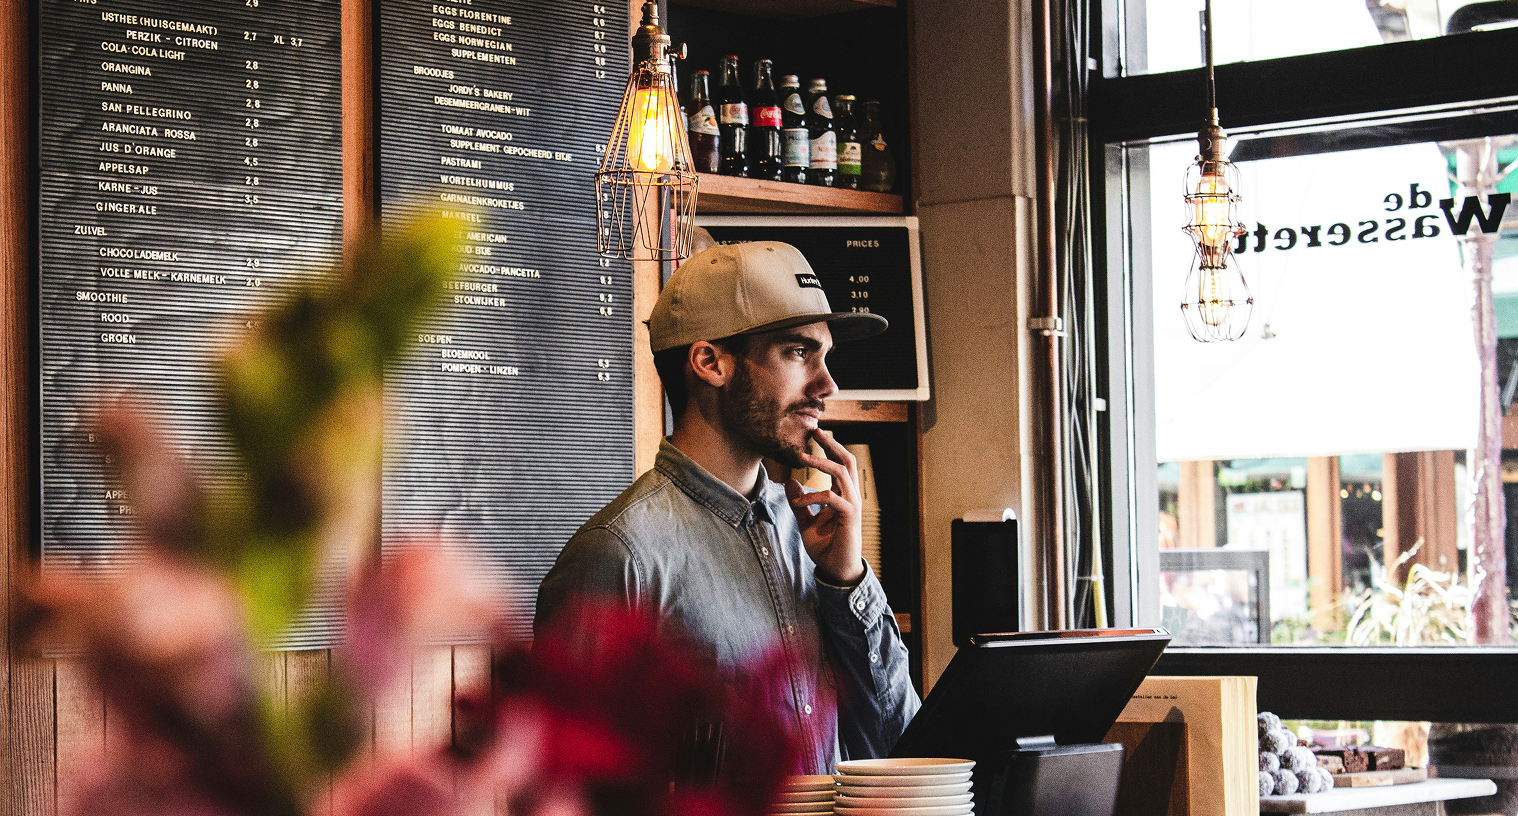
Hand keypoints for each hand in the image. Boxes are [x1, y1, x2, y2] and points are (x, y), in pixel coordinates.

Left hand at [785, 429, 864, 585]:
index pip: (839, 464)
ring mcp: (852, 506)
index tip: (814, 435)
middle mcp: (851, 496)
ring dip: (821, 462)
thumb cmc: (826, 547)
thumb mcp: (806, 522)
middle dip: (831, 444)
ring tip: (801, 456)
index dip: (829, 448)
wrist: (837, 570)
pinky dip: (813, 496)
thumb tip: (790, 483)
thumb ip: (799, 503)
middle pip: (847, 461)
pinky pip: (832, 498)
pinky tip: (799, 501)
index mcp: (843, 495)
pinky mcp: (850, 517)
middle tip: (815, 431)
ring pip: (842, 473)